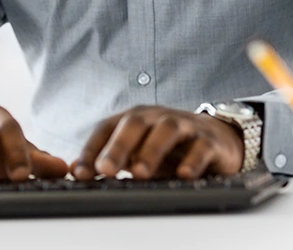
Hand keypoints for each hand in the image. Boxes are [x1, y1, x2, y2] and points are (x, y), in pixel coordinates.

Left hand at [71, 105, 243, 180]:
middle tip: (105, 170)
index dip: (91, 149)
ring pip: (166, 130)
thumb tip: (75, 169)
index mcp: (134, 119)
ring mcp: (183, 126)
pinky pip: (200, 147)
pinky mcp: (208, 140)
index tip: (80, 173)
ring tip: (139, 174)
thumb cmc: (169, 148)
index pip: (106, 128)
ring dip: (151, 151)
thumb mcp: (138, 152)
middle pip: (134, 123)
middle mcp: (155, 117)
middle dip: (117, 146)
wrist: (216, 138)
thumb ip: (110, 160)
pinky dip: (192, 160)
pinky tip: (183, 174)